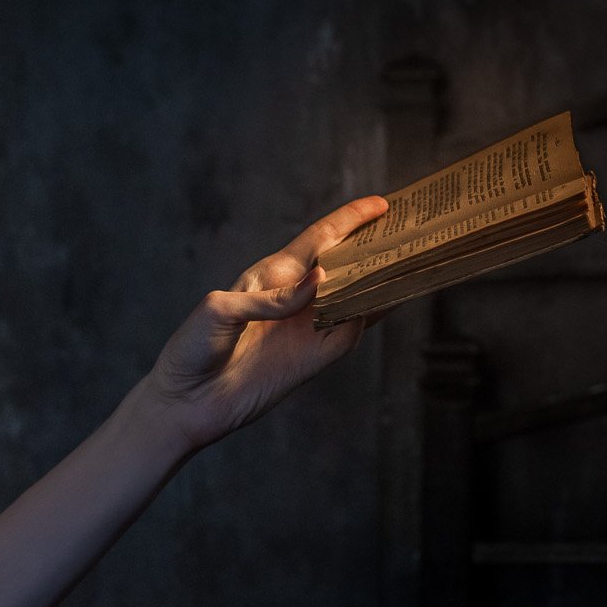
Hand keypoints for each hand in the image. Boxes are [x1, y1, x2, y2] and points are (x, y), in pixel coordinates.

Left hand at [144, 195, 390, 453]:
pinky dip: (372, 314)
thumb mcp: (220, 310)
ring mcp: (309, 327)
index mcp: (271, 275)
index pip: (319, 239)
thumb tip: (321, 281)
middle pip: (347, 264)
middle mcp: (297, 298)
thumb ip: (271, 297)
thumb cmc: (194, 347)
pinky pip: (352, 330)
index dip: (349, 221)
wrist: (187, 401)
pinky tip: (394, 298)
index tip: (382, 204)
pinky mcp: (316, 357)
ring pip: (357, 296)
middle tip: (414, 227)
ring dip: (384, 279)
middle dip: (377, 245)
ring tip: (418, 256)